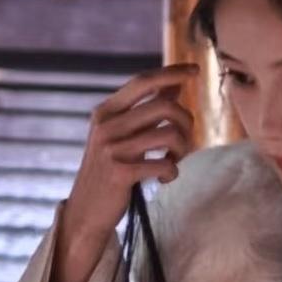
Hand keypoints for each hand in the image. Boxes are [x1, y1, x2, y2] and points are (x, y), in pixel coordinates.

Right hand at [55, 62, 197, 281]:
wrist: (86, 211)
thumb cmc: (109, 171)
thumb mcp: (120, 135)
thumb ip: (144, 111)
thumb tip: (173, 85)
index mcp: (106, 111)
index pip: (143, 81)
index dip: (171, 72)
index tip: (195, 70)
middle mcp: (107, 125)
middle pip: (164, 105)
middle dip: (186, 121)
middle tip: (186, 140)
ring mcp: (112, 149)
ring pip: (169, 134)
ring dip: (182, 149)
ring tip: (174, 160)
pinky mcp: (121, 173)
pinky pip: (165, 163)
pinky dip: (172, 171)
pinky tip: (163, 178)